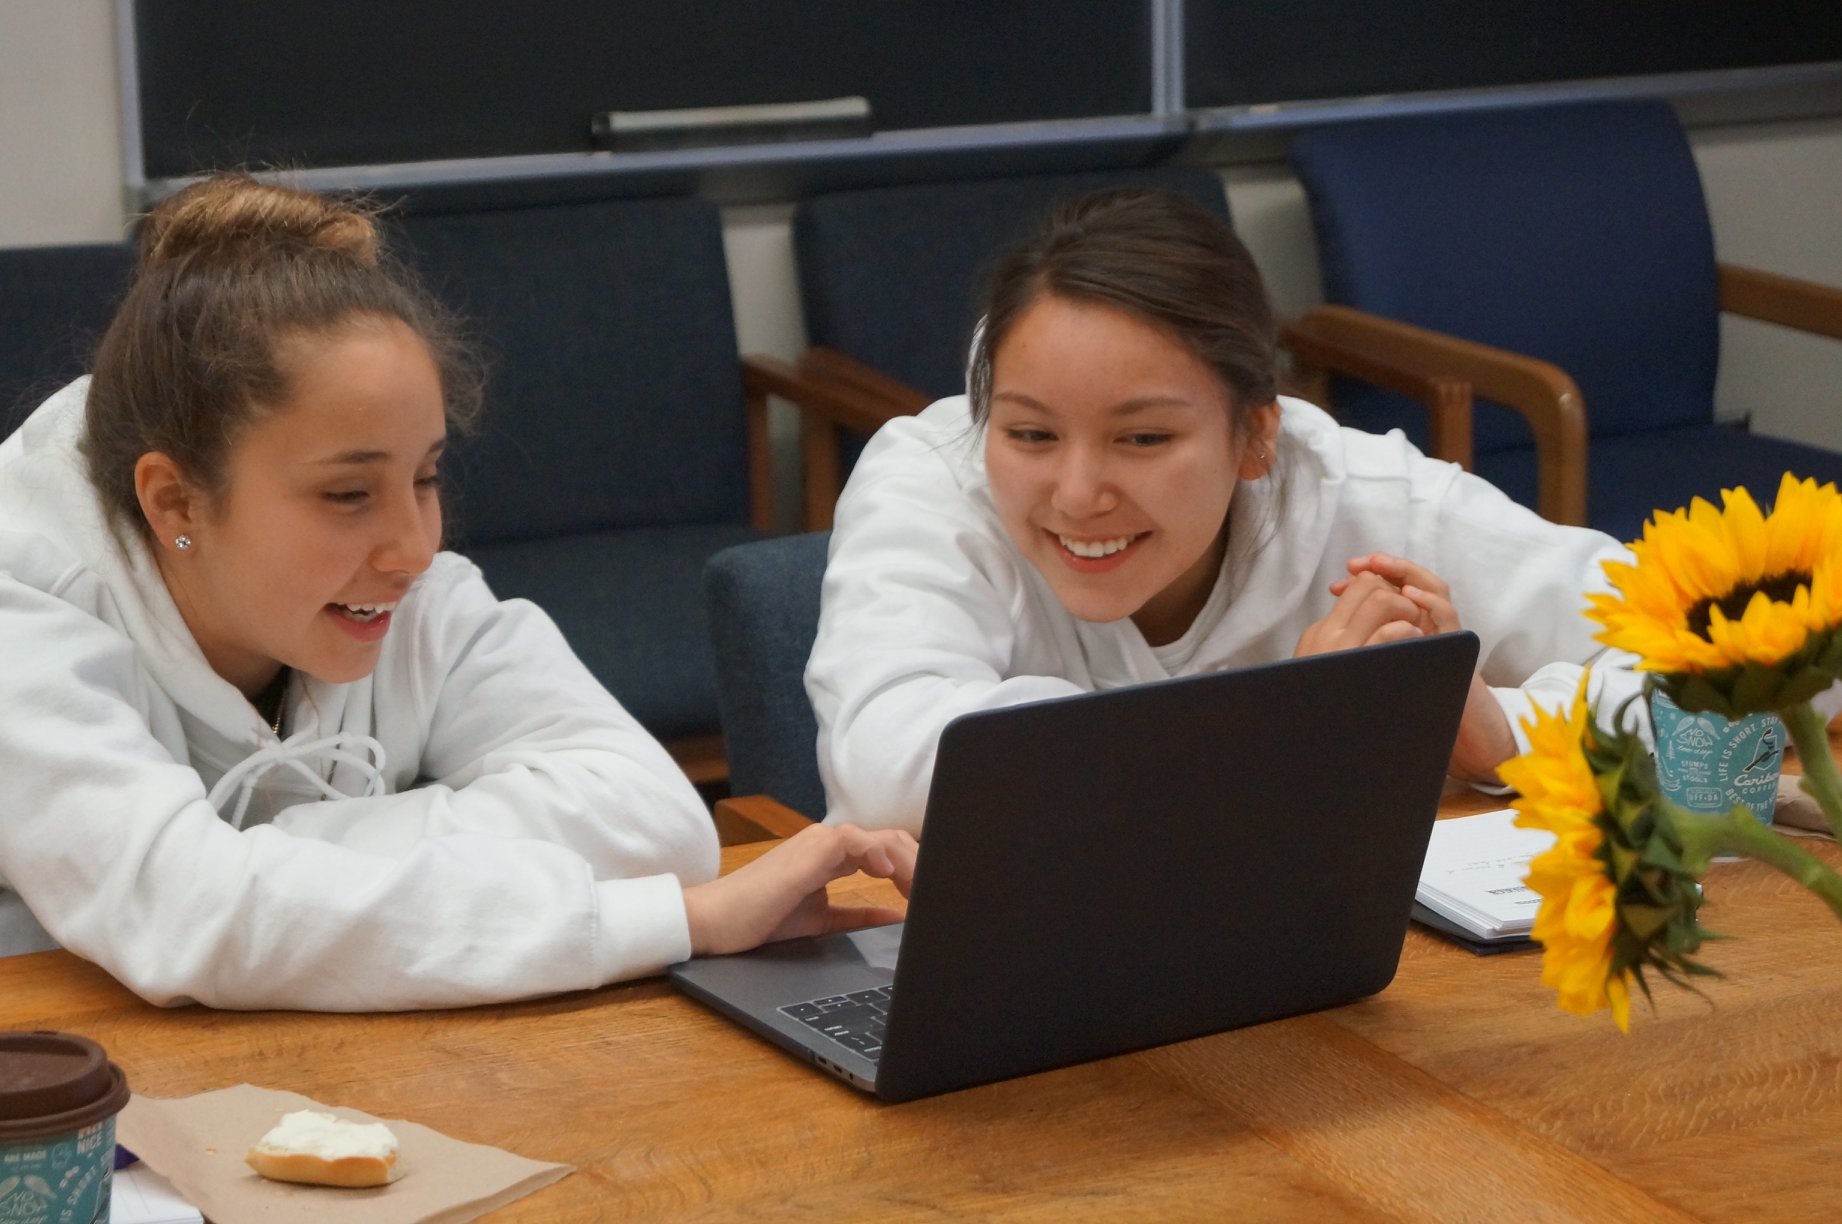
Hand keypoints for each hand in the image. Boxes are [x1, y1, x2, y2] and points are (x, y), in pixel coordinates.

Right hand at [682, 823, 917, 956]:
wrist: (717, 922)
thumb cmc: (759, 919)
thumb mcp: (820, 920)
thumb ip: (856, 914)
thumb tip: (895, 918)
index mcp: (831, 854)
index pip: (886, 849)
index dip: (913, 868)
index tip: (933, 893)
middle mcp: (827, 842)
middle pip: (890, 840)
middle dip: (919, 862)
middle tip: (939, 891)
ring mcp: (817, 843)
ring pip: (879, 838)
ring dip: (907, 861)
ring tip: (924, 888)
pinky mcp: (808, 852)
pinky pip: (852, 842)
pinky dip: (876, 854)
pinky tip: (888, 876)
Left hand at [1299, 553, 1516, 782]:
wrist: (1444, 724)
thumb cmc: (1403, 695)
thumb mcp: (1374, 668)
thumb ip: (1362, 646)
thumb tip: (1324, 637)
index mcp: (1403, 624)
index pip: (1388, 589)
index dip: (1364, 579)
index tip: (1339, 579)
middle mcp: (1426, 621)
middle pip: (1410, 579)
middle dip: (1385, 566)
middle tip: (1359, 563)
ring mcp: (1442, 629)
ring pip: (1434, 587)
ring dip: (1408, 573)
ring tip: (1383, 566)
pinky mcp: (1456, 643)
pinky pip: (1448, 615)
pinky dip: (1431, 601)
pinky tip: (1411, 597)